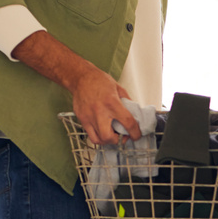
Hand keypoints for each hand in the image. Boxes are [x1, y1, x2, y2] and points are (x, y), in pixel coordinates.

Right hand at [9, 30, 139, 146]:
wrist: (80, 77)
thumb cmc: (99, 81)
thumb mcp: (118, 88)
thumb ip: (127, 102)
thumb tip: (134, 115)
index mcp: (111, 102)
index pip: (127, 122)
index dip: (135, 132)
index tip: (136, 135)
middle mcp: (99, 112)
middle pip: (109, 137)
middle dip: (118, 140)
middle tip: (122, 136)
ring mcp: (88, 117)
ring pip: (98, 140)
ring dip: (108, 140)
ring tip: (112, 134)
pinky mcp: (82, 119)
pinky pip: (90, 135)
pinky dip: (98, 137)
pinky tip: (103, 130)